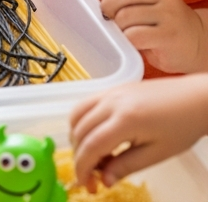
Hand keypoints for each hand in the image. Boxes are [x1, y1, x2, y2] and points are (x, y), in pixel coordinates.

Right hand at [70, 75, 207, 190]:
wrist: (196, 99)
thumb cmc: (182, 127)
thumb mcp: (157, 153)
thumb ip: (126, 166)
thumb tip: (104, 180)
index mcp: (125, 119)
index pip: (91, 146)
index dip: (83, 167)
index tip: (85, 184)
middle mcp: (111, 102)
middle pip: (80, 131)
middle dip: (79, 156)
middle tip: (92, 175)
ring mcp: (109, 92)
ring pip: (76, 116)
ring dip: (77, 138)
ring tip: (93, 155)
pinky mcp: (111, 89)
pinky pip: (84, 105)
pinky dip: (81, 122)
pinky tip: (94, 136)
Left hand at [94, 0, 207, 73]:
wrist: (198, 44)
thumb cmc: (164, 24)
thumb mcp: (146, 4)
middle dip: (108, 6)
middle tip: (109, 18)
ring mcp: (168, 16)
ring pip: (127, 16)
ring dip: (118, 27)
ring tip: (125, 33)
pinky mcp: (169, 36)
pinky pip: (135, 36)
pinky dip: (127, 40)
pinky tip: (134, 43)